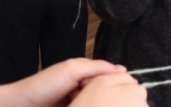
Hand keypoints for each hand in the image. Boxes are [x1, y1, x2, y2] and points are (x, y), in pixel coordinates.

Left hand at [5, 58, 138, 106]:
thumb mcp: (73, 69)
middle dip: (109, 95)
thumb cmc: (44, 85)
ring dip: (99, 104)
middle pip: (104, 91)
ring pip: (97, 103)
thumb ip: (97, 67)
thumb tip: (122, 69)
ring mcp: (77, 103)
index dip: (117, 81)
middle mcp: (81, 88)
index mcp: (83, 73)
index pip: (108, 76)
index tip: (126, 88)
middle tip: (112, 100)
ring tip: (103, 105)